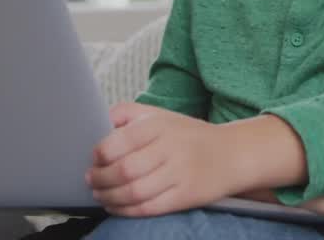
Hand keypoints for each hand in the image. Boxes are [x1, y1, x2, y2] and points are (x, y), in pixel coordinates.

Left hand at [86, 102, 233, 216]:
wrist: (232, 154)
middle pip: (124, 170)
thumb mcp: (160, 114)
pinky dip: (125, 211)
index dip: (99, 155)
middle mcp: (170, 147)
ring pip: (133, 192)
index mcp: (160, 124)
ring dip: (109, 197)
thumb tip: (95, 122)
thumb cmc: (188, 135)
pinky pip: (148, 208)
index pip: (119, 142)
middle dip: (100, 179)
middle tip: (91, 180)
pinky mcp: (186, 195)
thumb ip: (127, 113)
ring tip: (100, 194)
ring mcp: (180, 173)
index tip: (94, 160)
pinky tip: (116, 207)